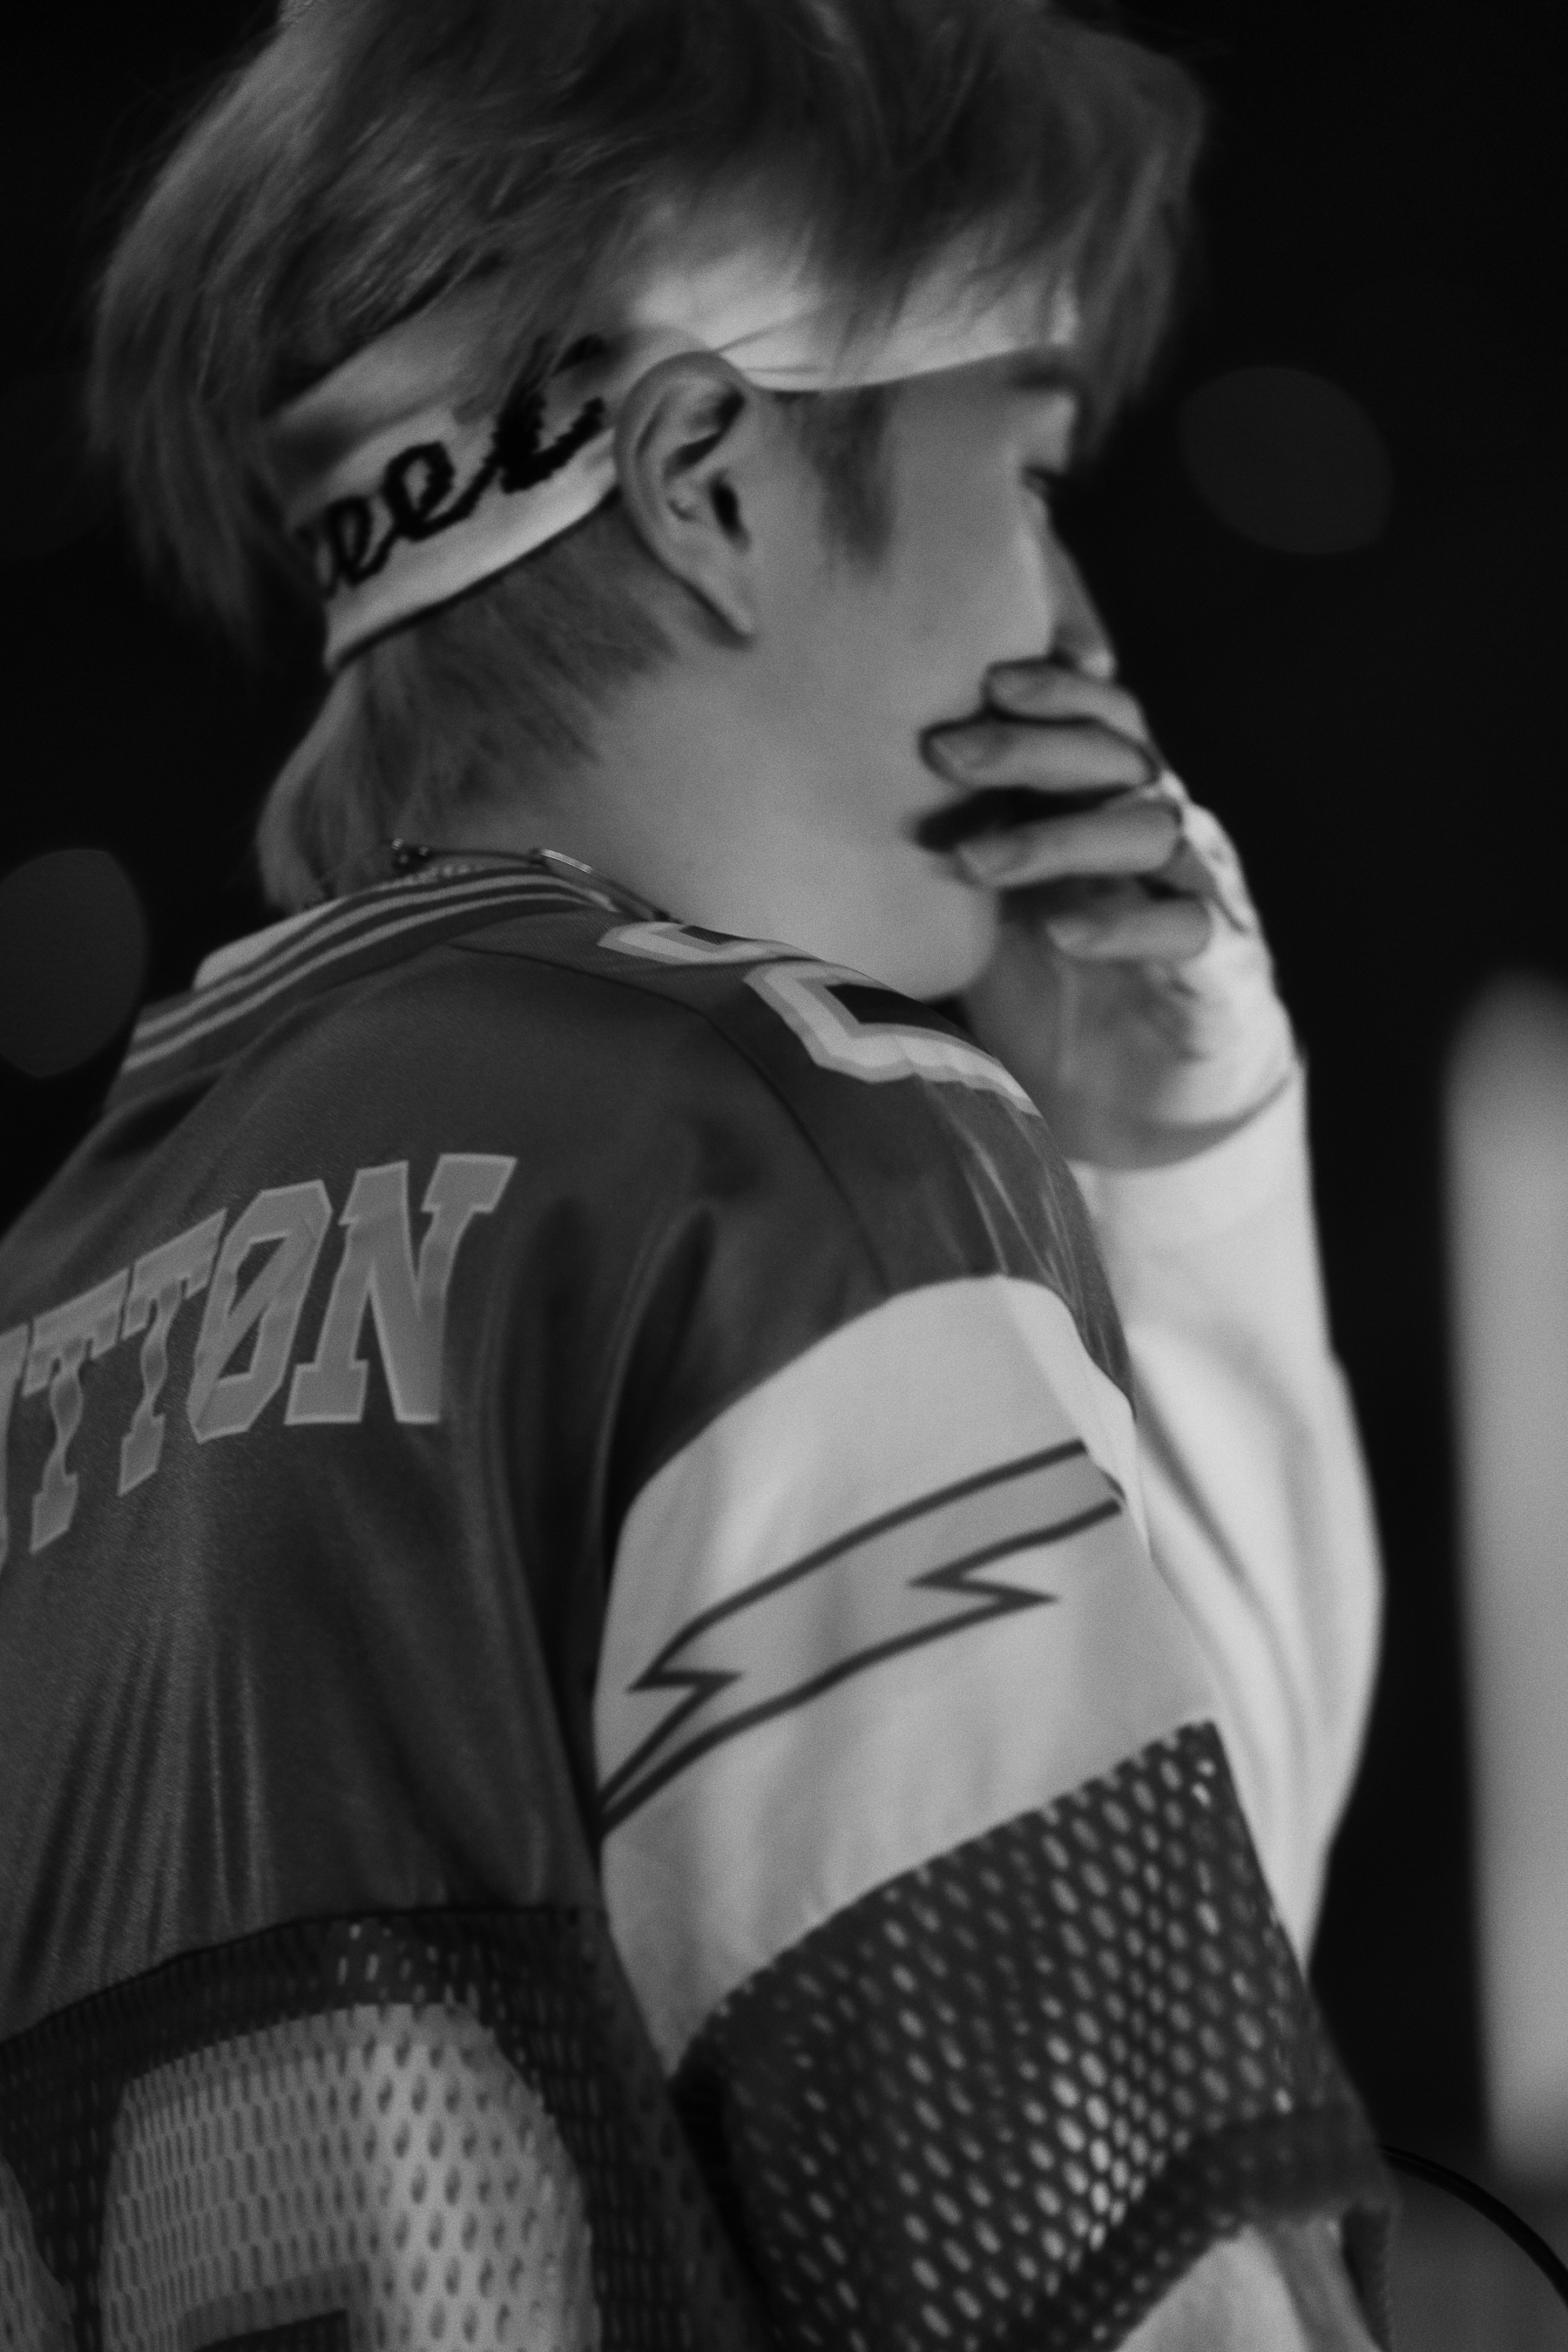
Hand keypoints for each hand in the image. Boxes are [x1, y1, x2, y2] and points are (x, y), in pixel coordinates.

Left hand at [921, 660, 1296, 1167]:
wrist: (1137, 1107)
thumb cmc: (1051, 992)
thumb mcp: (989, 908)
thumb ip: (952, 846)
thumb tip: (828, 801)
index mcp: (1110, 803)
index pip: (1100, 717)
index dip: (1055, 687)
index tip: (981, 680)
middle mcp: (1161, 832)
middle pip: (1118, 757)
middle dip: (1032, 746)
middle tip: (944, 752)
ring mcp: (1198, 892)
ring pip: (1151, 830)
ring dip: (1058, 837)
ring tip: (974, 862)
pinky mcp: (1216, 968)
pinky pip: (1185, 926)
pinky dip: (1125, 924)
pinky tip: (1063, 931)